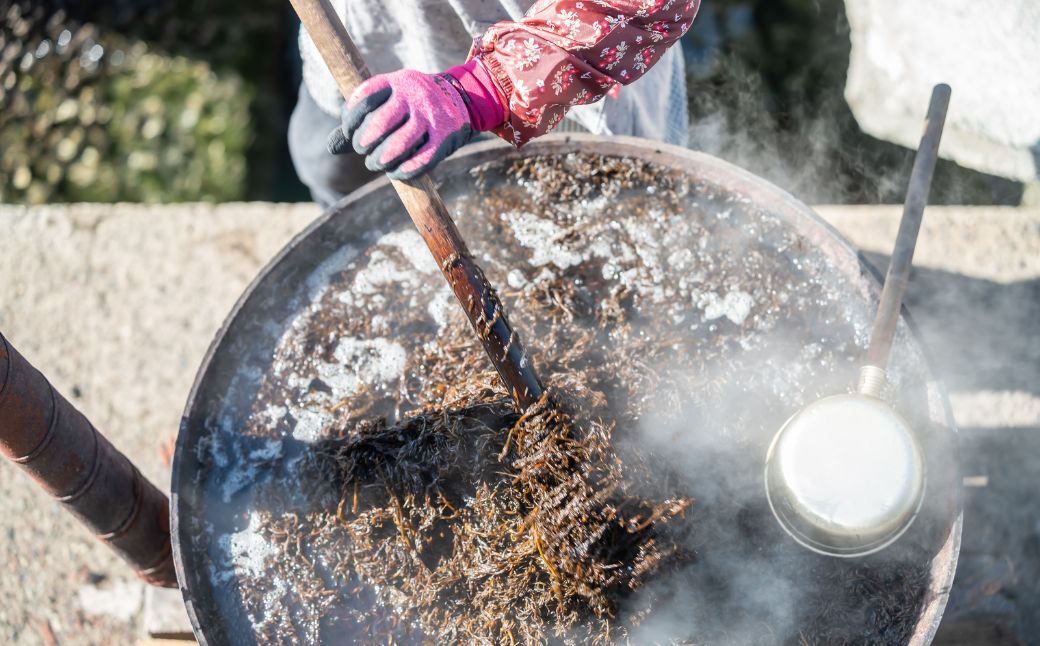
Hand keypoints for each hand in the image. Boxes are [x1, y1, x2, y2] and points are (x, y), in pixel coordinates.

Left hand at [328, 69, 473, 180]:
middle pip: (380, 123)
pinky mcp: (445, 137)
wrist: (461, 99)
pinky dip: (404, 170)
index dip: (350, 119)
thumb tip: (331, 148)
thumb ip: (359, 121)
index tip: (349, 132)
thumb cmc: (411, 106)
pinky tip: (394, 173)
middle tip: (361, 149)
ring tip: (375, 163)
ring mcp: (431, 116)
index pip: (364, 98)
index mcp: (396, 82)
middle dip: (364, 142)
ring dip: (381, 160)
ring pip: (400, 144)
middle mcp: (414, 95)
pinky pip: (422, 159)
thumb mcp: (387, 102)